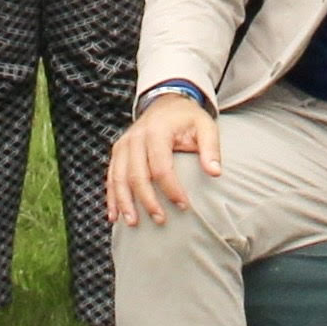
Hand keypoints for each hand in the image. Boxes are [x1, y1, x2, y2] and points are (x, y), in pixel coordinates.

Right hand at [106, 89, 219, 225]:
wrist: (166, 102)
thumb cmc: (188, 118)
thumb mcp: (205, 127)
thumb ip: (211, 149)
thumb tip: (215, 173)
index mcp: (157, 132)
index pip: (161, 167)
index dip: (171, 189)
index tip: (184, 206)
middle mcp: (136, 137)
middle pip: (137, 175)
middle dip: (147, 200)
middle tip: (160, 220)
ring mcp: (124, 144)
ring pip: (119, 177)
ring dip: (125, 202)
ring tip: (133, 223)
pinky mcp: (118, 150)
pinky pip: (111, 176)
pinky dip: (112, 196)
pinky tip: (114, 215)